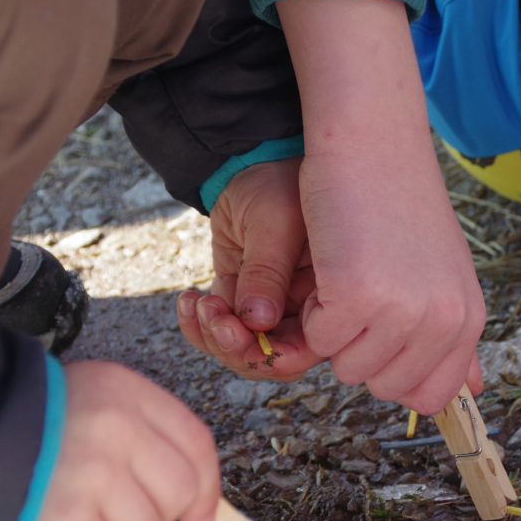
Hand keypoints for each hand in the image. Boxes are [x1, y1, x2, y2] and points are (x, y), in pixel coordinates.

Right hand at [21, 360, 219, 520]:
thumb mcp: (82, 401)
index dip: (206, 490)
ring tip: (68, 514)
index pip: (195, 443)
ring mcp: (92, 473)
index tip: (200, 520)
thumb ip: (140, 437)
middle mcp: (115, 426)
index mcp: (122, 390)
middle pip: (176, 494)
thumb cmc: (13, 426)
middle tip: (105, 511)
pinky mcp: (64, 519)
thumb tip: (199, 509)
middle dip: (149, 515)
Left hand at [176, 158, 324, 380]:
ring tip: (197, 303)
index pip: (309, 348)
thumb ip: (268, 273)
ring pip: (244, 350)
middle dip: (235, 347)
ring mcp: (273, 307)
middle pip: (273, 358)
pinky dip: (199, 325)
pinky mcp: (243, 299)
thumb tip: (258, 323)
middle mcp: (307, 308)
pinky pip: (221, 330)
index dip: (271, 353)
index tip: (235, 327)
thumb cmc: (277, 182)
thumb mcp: (275, 223)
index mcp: (332, 294)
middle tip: (211, 313)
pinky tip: (188, 300)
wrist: (251, 162)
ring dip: (212, 336)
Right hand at [296, 146, 484, 412]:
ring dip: (334, 328)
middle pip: (383, 387)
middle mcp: (444, 321)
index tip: (382, 330)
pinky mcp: (359, 295)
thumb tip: (476, 394)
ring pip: (347, 368)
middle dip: (359, 348)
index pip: (429, 395)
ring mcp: (404, 311)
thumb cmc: (398, 205)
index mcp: (467, 319)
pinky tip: (332, 263)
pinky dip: (314, 308)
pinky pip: (319, 338)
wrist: (373, 144)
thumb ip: (454, 337)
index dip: (392, 371)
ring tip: (349, 272)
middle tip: (363, 290)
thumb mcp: (443, 275)